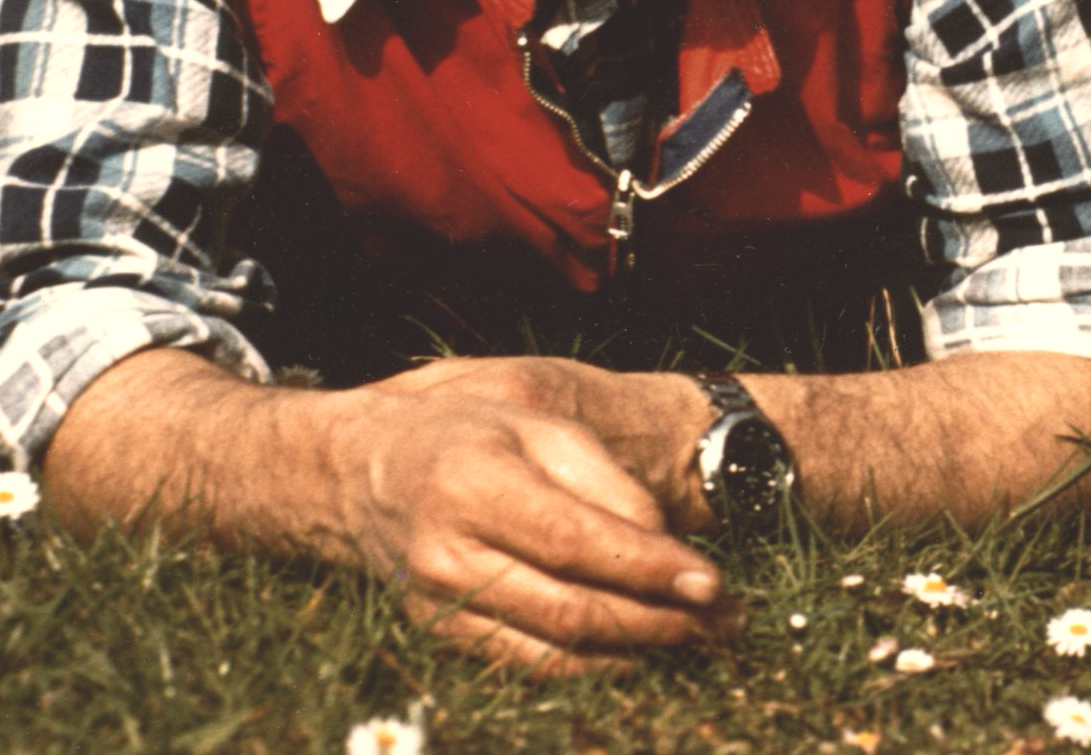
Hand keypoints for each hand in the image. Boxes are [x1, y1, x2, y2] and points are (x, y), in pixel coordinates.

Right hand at [327, 361, 727, 669]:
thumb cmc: (467, 434)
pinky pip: (529, 666)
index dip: (647, 569)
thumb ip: (603, 480)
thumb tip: (666, 547)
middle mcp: (448, 552)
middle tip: (724, 619)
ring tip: (696, 636)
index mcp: (473, 481)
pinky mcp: (441, 637)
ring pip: (555, 653)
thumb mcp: (536, 425)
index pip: (574, 540)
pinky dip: (591, 666)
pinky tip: (637, 647)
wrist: (366, 471)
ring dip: (637, 652)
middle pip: (570, 609)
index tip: (713, 581)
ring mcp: (438, 605)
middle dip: (659, 620)